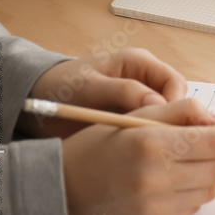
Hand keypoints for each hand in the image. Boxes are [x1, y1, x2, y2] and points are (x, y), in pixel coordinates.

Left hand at [21, 49, 186, 138]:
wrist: (37, 100)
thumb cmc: (60, 86)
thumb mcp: (89, 87)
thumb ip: (122, 91)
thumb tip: (157, 101)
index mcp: (139, 63)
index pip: (175, 82)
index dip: (175, 104)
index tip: (164, 126)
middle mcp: (145, 79)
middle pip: (176, 101)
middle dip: (172, 121)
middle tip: (159, 142)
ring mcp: (140, 98)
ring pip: (167, 117)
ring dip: (161, 132)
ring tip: (148, 148)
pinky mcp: (132, 116)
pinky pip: (150, 128)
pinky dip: (149, 139)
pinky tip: (139, 151)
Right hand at [61, 99, 214, 214]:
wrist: (61, 187)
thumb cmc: (101, 144)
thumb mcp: (139, 115)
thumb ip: (185, 110)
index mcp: (152, 143)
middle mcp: (155, 177)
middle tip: (207, 145)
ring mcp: (155, 206)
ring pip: (211, 189)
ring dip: (206, 174)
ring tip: (183, 164)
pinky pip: (192, 209)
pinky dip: (189, 194)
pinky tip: (168, 183)